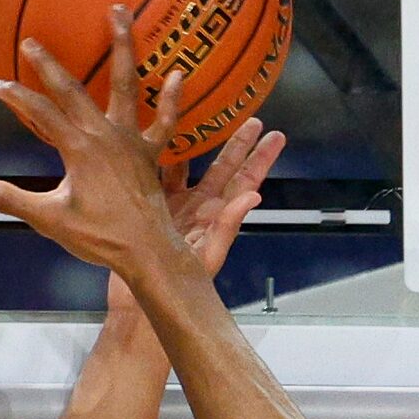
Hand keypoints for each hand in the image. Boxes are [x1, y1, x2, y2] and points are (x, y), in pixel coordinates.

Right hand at [0, 9, 191, 277]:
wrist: (147, 252)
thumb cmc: (100, 238)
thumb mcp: (50, 220)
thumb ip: (10, 200)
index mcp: (78, 149)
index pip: (40, 113)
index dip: (16, 97)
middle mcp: (105, 135)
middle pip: (74, 90)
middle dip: (49, 65)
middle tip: (32, 41)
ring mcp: (131, 140)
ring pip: (127, 85)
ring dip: (123, 46)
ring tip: (120, 11)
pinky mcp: (152, 153)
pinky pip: (166, 122)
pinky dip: (172, 99)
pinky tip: (177, 73)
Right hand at [105, 119, 284, 316]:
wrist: (142, 303)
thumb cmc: (178, 287)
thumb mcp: (206, 256)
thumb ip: (228, 226)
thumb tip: (254, 195)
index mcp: (216, 217)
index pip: (245, 182)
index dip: (260, 159)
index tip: (276, 136)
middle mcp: (199, 207)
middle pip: (224, 169)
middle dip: (239, 144)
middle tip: (253, 119)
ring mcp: (175, 207)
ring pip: (193, 166)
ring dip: (200, 143)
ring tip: (207, 115)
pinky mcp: (151, 207)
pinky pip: (160, 175)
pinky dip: (164, 153)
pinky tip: (163, 132)